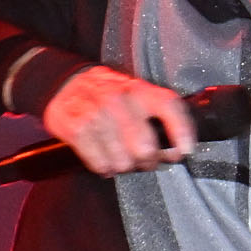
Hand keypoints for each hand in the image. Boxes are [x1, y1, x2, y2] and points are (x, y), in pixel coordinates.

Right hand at [41, 66, 196, 174]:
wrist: (66, 82)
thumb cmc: (109, 94)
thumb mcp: (137, 93)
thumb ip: (159, 115)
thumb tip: (176, 148)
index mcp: (140, 90)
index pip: (168, 107)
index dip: (181, 132)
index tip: (184, 151)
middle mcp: (119, 99)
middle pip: (144, 147)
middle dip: (148, 161)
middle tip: (145, 160)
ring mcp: (96, 113)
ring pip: (122, 160)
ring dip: (124, 166)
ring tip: (121, 157)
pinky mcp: (77, 128)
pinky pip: (100, 163)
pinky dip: (104, 167)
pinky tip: (105, 159)